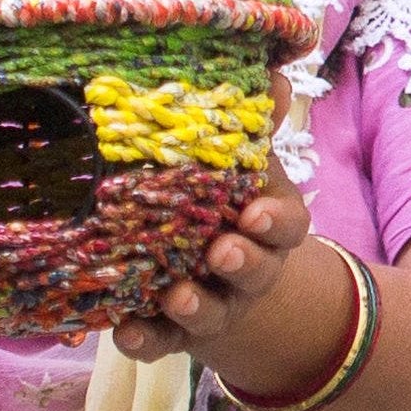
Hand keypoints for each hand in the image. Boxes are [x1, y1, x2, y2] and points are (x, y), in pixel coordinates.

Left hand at [109, 71, 310, 365]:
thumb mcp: (240, 158)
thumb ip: (250, 120)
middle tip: (222, 252)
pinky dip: (144, 338)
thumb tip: (271, 69)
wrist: (211, 274)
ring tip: (177, 295)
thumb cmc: (220, 196)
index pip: (286, 224)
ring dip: (195, 305)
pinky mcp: (169, 330)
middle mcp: (244, 268)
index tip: (254, 213)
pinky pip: (159, 341)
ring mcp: (209, 301)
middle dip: (241, 264)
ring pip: (207, 310)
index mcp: (266, 223)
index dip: (274, 222)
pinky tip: (124, 331)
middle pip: (253, 271)